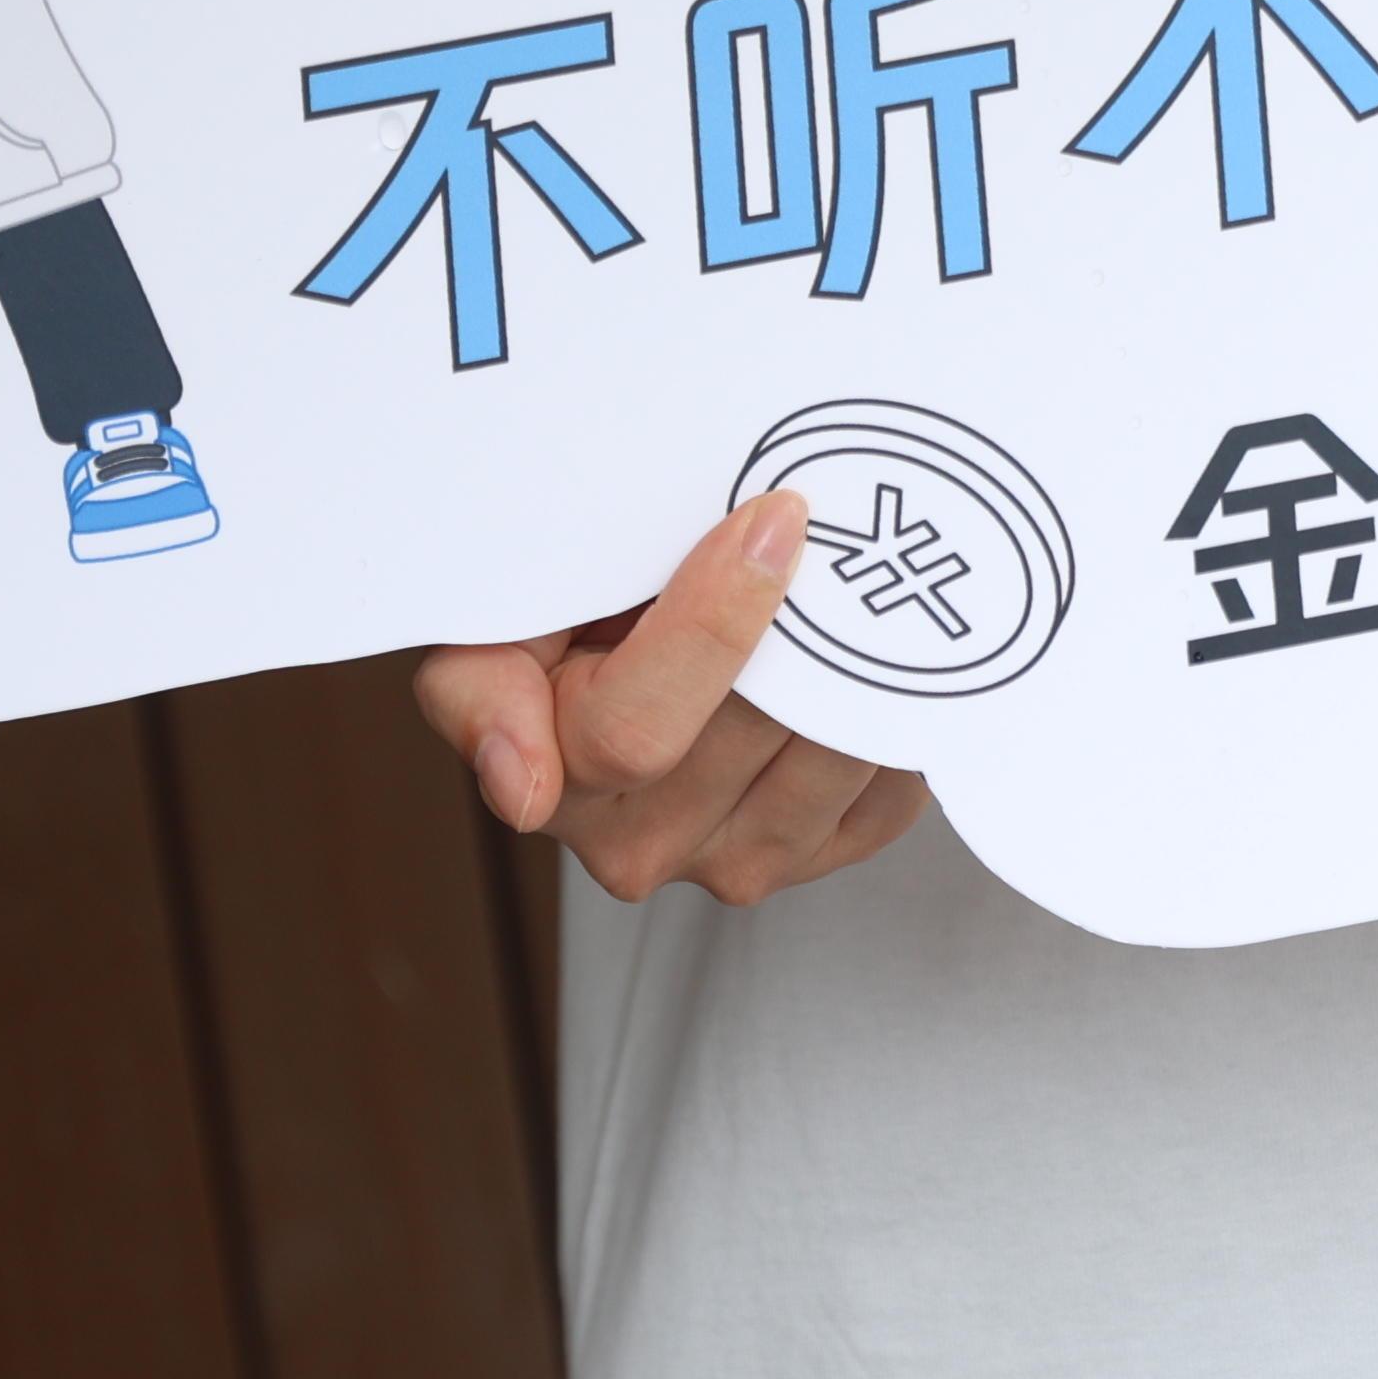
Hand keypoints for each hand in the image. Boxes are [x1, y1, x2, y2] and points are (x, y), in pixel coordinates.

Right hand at [413, 488, 931, 906]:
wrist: (614, 639)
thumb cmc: (556, 614)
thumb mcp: (487, 627)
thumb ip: (483, 692)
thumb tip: (523, 791)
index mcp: (550, 780)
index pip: (636, 733)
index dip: (713, 621)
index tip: (769, 518)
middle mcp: (638, 843)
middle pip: (751, 734)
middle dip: (796, 628)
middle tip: (826, 538)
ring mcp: (730, 859)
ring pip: (830, 762)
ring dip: (856, 668)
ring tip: (847, 588)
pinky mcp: (812, 855)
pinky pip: (886, 797)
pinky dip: (894, 723)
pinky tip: (865, 663)